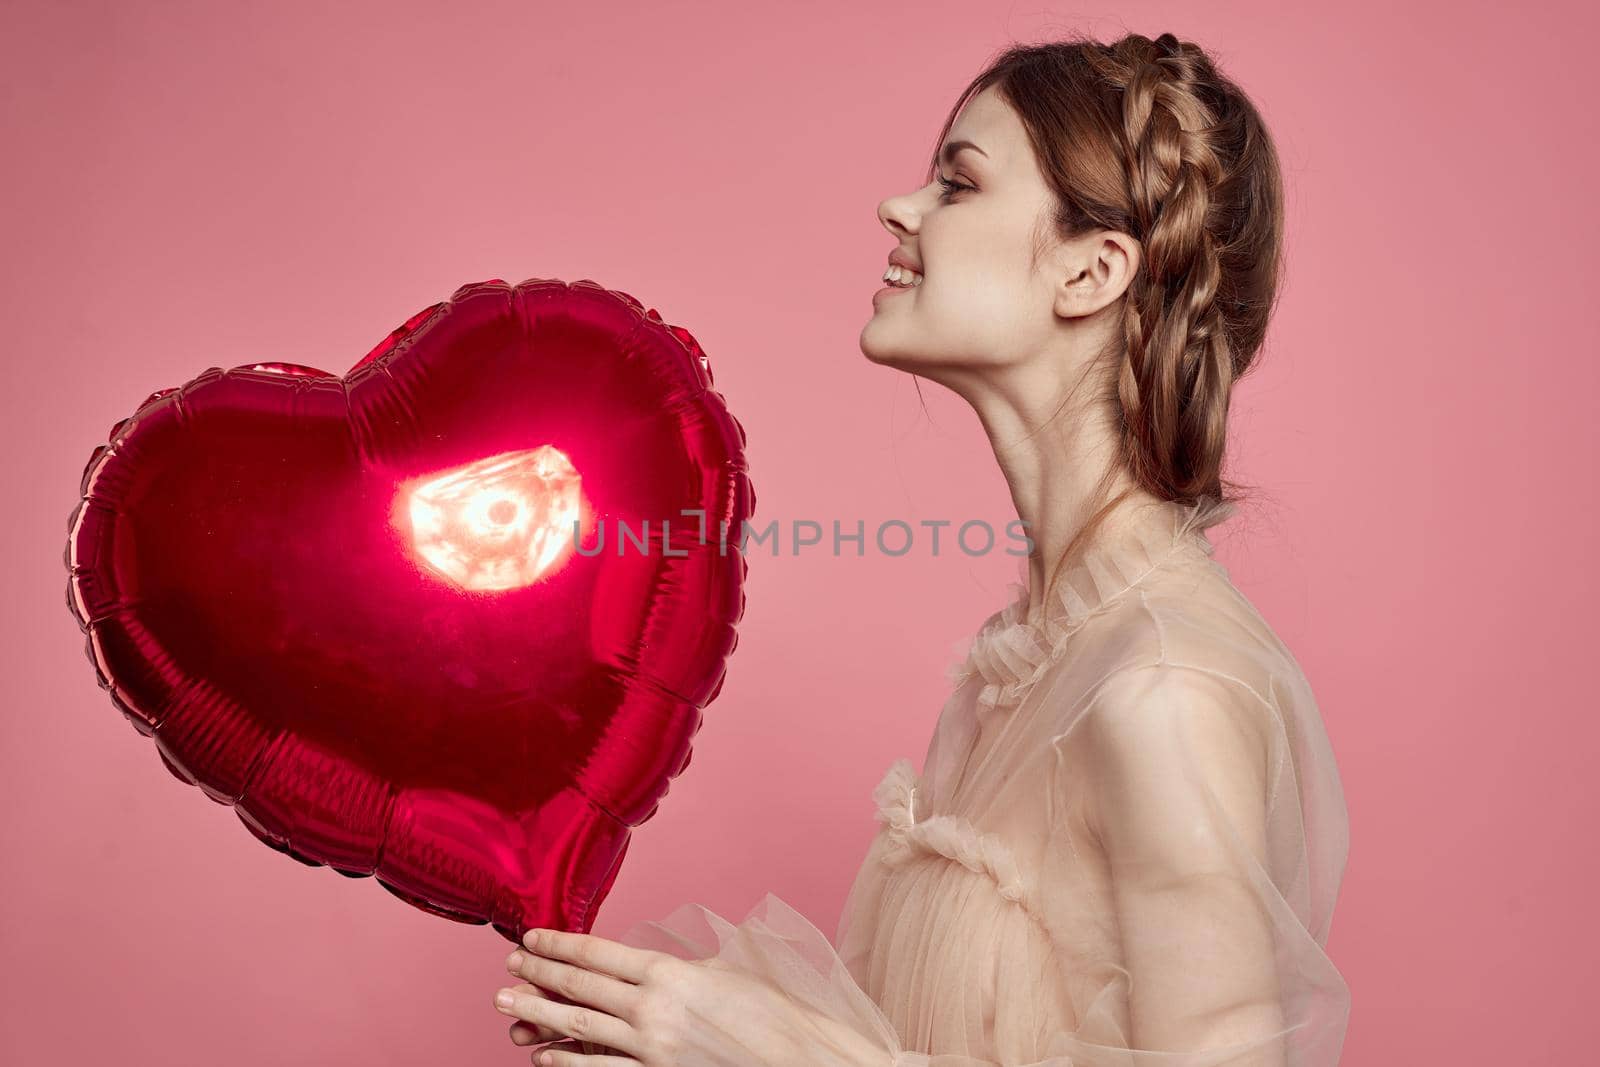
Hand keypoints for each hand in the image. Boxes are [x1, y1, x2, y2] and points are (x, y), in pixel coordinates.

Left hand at [492, 925, 840, 1065]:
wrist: (796, 1059)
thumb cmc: (769, 1012)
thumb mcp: (722, 971)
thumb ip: (679, 968)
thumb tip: (646, 969)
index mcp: (670, 973)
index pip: (600, 954)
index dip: (561, 945)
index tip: (532, 938)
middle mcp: (654, 1010)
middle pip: (582, 989)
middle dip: (541, 976)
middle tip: (509, 967)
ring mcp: (652, 1050)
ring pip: (582, 1031)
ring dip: (541, 1017)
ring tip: (509, 1008)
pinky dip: (568, 1064)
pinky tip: (546, 1057)